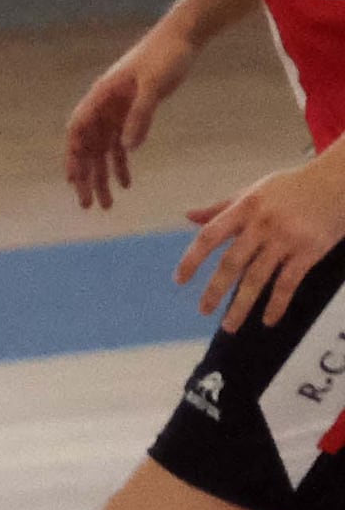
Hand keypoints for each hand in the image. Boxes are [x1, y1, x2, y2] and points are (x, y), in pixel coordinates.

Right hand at [68, 27, 192, 209]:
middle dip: (86, 177)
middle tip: (88, 204)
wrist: (182, 38)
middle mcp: (103, 106)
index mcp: (101, 96)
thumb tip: (128, 149)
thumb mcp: (154, 86)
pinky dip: (121, 164)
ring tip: (107, 203)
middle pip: (87, 148)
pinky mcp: (132, 113)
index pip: (78, 131)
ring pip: (102, 150)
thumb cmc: (165, 56)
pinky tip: (126, 182)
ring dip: (102, 176)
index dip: (73, 156)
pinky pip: (121, 144)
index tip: (73, 180)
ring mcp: (116, 111)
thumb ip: (140, 116)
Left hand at [180, 149, 344, 330]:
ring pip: (258, 278)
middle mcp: (262, 225)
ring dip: (242, 305)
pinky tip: (268, 320)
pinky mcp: (308, 252)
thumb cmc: (291, 188)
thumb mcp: (253, 191)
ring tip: (229, 325)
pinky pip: (288, 283)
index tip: (180, 280)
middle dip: (215, 290)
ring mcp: (286, 239)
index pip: (210, 236)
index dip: (192, 259)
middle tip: (203, 311)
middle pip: (232, 262)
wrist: (337, 183)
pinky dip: (277, 304)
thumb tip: (189, 217)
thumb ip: (221, 208)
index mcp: (244, 208)